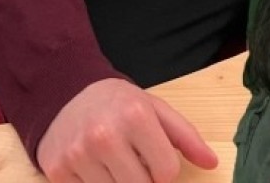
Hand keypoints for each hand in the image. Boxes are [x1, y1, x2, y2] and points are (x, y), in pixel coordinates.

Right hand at [36, 77, 218, 182]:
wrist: (67, 93)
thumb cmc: (118, 104)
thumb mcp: (154, 108)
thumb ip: (186, 137)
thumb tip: (212, 163)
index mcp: (135, 115)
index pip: (166, 173)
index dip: (164, 171)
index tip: (154, 159)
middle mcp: (105, 135)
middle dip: (143, 181)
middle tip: (133, 163)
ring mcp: (78, 154)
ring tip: (113, 163)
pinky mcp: (57, 171)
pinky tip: (91, 168)